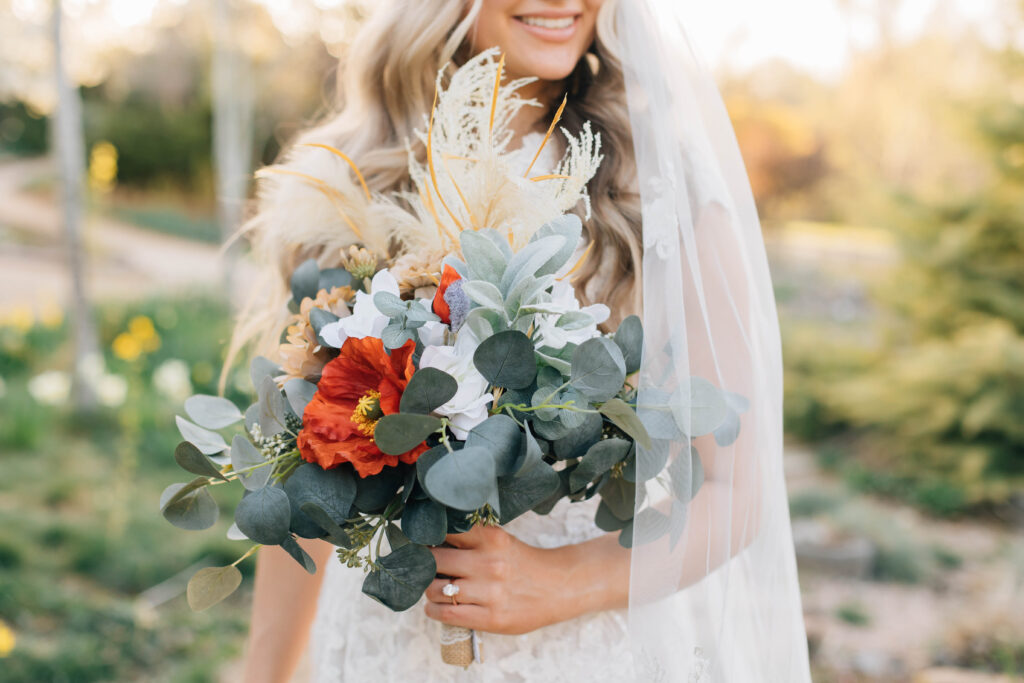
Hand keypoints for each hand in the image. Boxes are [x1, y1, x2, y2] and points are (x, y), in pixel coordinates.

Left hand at [423, 524, 629, 634]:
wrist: (559, 587)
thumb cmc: (523, 562)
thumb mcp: (501, 541)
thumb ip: (472, 538)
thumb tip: (430, 539)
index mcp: (491, 538)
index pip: (445, 532)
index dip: (428, 536)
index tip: (420, 540)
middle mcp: (489, 563)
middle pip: (434, 560)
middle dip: (424, 564)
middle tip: (423, 566)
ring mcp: (490, 593)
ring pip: (435, 589)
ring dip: (428, 589)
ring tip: (432, 587)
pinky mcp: (491, 618)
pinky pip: (446, 614)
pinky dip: (433, 610)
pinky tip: (435, 606)